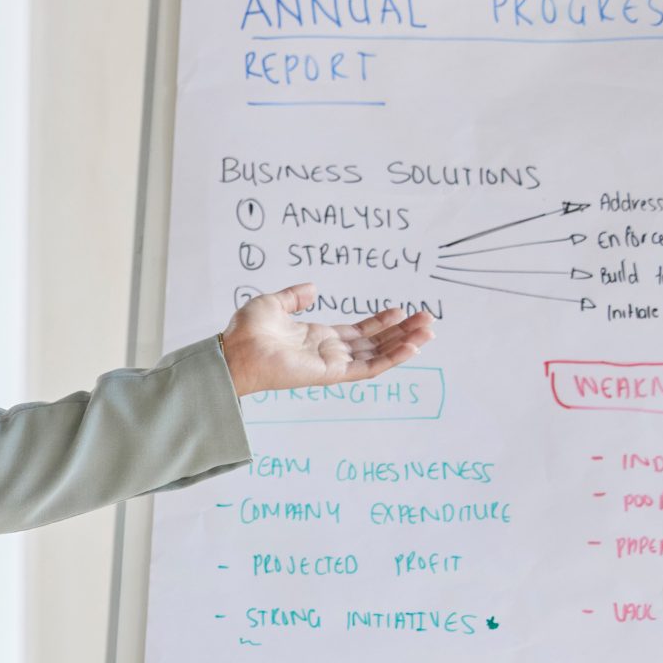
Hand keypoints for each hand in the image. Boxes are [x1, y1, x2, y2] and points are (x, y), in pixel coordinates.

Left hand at [218, 285, 434, 395]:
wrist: (234, 351)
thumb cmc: (246, 331)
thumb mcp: (272, 303)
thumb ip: (294, 297)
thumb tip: (312, 289)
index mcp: (316, 337)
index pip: (358, 332)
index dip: (380, 323)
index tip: (401, 311)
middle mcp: (328, 352)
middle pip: (374, 343)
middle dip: (401, 333)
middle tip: (427, 320)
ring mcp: (331, 364)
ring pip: (377, 355)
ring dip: (404, 344)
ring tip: (428, 331)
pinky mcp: (330, 373)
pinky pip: (367, 368)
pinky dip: (390, 359)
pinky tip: (411, 348)